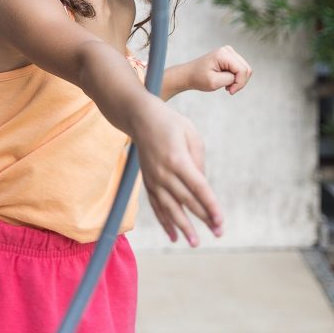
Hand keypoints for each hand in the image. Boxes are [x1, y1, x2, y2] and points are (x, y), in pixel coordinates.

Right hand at [133, 99, 222, 246]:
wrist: (140, 117)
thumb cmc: (171, 123)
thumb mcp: (192, 135)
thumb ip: (199, 162)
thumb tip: (202, 187)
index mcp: (177, 159)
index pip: (198, 188)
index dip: (210, 205)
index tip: (220, 220)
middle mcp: (163, 172)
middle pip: (186, 200)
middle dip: (203, 218)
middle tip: (218, 233)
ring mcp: (153, 178)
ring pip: (169, 208)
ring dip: (182, 226)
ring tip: (194, 242)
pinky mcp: (147, 181)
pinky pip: (156, 205)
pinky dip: (164, 221)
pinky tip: (173, 236)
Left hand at [184, 45, 252, 94]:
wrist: (188, 75)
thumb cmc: (198, 78)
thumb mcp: (215, 82)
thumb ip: (231, 79)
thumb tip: (242, 75)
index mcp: (223, 54)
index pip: (242, 70)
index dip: (239, 83)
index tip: (229, 91)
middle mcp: (228, 50)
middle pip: (246, 69)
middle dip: (239, 82)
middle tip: (228, 89)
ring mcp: (229, 52)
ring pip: (245, 69)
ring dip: (238, 80)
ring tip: (226, 85)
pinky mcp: (229, 57)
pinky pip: (240, 69)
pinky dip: (236, 77)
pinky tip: (226, 80)